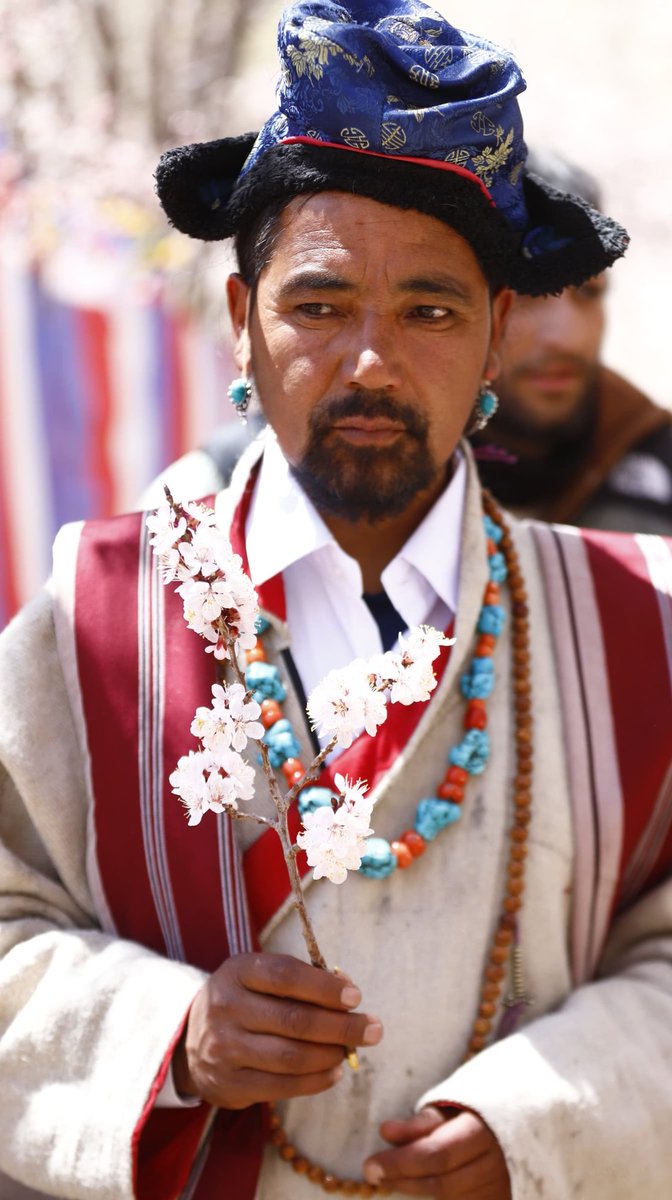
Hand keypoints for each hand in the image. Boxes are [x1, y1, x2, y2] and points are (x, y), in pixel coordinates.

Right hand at [172, 952, 382, 1108]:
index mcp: (238, 971)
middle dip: (342, 1026)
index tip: (355, 997)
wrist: (189, 1038)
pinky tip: (334, 1071)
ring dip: (331, 1055)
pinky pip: (281, 1086)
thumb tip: (349, 996)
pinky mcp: (229, 1084)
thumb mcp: (259, 976)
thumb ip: (299, 980)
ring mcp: (224, 1049)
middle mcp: (226, 1008)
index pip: (286, 975)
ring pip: (291, 1057)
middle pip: (294, 1020)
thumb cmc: (243, 999)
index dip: (324, 987)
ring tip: (351, 1051)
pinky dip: (315, 1081)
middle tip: (373, 1029)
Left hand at [363, 1106, 510, 1197]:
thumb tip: (385, 1132)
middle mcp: (495, 1164)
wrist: (525, 1119)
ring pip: (452, 1198)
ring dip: (416, 1192)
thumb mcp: (452, 1104)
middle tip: (371, 1173)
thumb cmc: (479, 1109)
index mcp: (483, 1131)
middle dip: (402, 1179)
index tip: (369, 1165)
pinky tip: (418, 1188)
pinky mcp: (500, 1199)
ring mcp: (501, 1188)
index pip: (436, 1154)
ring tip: (391, 1180)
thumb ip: (421, 1122)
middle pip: (442, 1183)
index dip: (400, 1163)